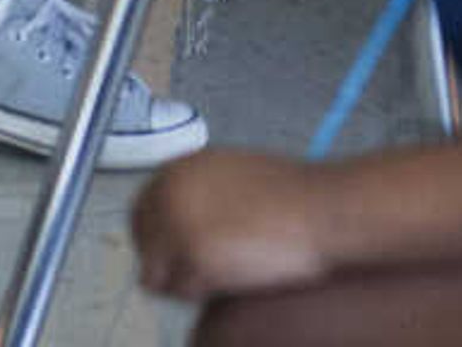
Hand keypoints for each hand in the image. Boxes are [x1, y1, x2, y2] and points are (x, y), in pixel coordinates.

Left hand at [130, 151, 333, 301]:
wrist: (321, 207)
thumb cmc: (291, 196)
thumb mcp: (232, 177)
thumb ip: (197, 194)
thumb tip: (174, 225)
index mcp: (178, 168)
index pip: (141, 212)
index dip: (157, 239)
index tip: (175, 256)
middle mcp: (168, 191)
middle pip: (143, 247)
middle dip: (167, 263)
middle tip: (202, 271)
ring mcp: (178, 223)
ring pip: (159, 276)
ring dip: (188, 280)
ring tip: (230, 267)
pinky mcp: (193, 255)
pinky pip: (183, 292)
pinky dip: (205, 291)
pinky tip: (237, 274)